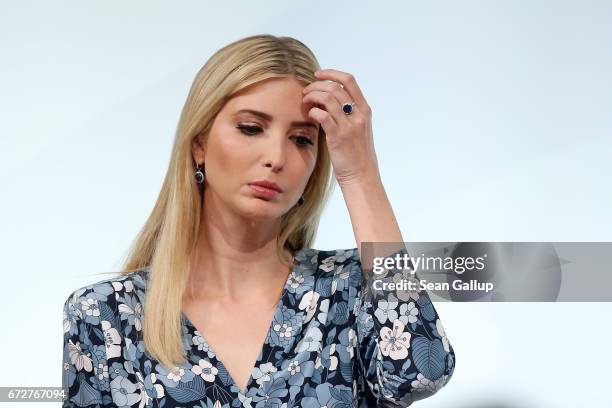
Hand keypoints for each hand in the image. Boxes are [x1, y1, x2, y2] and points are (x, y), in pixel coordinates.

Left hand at [302, 69, 379, 185]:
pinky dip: (313, 111)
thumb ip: (349, 115)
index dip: (331, 73)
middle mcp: (359, 115)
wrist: (362, 176)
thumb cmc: (357, 155)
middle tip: (306, 92)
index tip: (318, 75)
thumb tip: (330, 102)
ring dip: (312, 96)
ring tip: (305, 102)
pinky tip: (309, 115)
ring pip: (328, 98)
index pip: (349, 80)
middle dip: (316, 86)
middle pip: (335, 87)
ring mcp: (349, 126)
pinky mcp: (338, 137)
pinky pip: (322, 115)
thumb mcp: (359, 130)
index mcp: (364, 110)